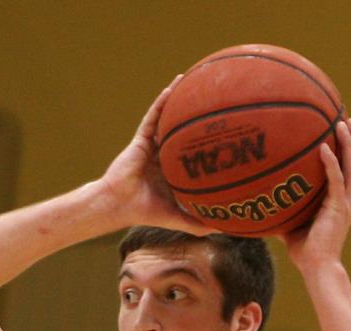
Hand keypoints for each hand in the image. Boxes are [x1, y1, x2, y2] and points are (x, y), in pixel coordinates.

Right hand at [93, 78, 215, 234]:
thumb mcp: (178, 218)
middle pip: (187, 131)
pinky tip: (174, 87)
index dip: (210, 141)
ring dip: (182, 100)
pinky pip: (154, 116)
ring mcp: (154, 144)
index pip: (196, 152)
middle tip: (219, 101)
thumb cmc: (145, 211)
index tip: (231, 132)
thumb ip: (198, 222)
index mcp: (176, 170)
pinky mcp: (142, 139)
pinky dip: (163, 101)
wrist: (119, 204)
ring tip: (197, 81)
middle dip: (200, 117)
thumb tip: (227, 229)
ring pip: (171, 119)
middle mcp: (167, 154)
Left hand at [281, 118, 350, 271]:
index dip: (348, 150)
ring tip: (343, 123)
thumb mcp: (291, 223)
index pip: (348, 170)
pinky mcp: (338, 209)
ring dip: (349, 144)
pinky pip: (336, 181)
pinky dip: (331, 163)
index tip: (342, 130)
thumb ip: (284, 208)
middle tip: (347, 118)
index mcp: (340, 200)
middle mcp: (347, 198)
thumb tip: (261, 199)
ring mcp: (345, 203)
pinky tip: (324, 148)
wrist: (317, 268)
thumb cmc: (304, 251)